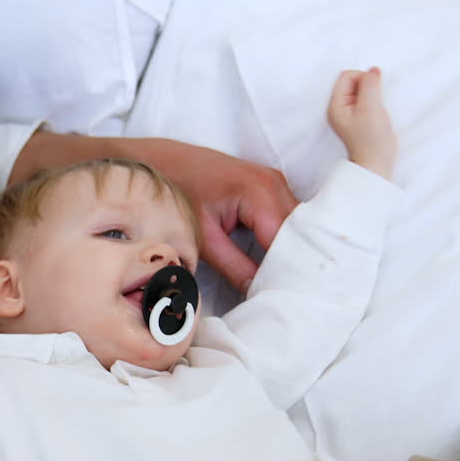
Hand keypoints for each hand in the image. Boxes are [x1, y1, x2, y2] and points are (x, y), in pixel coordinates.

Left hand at [9, 132, 297, 292]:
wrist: (156, 160)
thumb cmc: (174, 193)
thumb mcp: (202, 237)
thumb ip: (235, 267)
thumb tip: (260, 296)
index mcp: (260, 192)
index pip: (293, 240)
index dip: (295, 271)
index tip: (296, 300)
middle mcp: (274, 183)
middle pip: (303, 234)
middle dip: (300, 266)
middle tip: (298, 300)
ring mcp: (274, 183)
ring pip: (298, 228)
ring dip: (295, 255)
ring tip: (292, 288)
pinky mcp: (268, 188)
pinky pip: (287, 220)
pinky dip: (286, 243)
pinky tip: (280, 268)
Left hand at [327, 67, 397, 178]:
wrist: (377, 163)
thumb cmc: (372, 139)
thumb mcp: (371, 108)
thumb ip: (370, 85)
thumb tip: (373, 69)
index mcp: (335, 105)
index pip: (346, 76)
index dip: (363, 78)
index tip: (373, 93)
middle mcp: (339, 107)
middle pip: (353, 81)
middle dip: (368, 86)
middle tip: (374, 103)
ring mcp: (348, 113)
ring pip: (361, 89)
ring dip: (372, 94)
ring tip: (375, 110)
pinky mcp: (359, 117)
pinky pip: (366, 99)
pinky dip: (374, 101)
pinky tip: (377, 114)